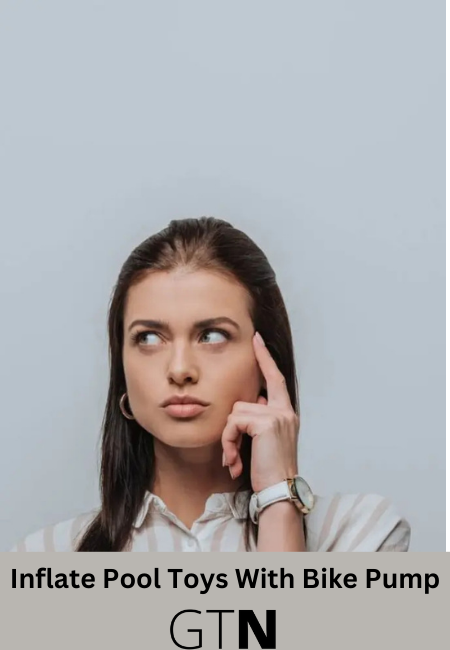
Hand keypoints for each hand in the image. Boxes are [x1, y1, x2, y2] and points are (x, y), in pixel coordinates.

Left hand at [221, 331, 299, 492]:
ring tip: (235, 461)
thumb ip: (260, 421)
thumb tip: (249, 407)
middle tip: (231, 455)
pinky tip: (234, 461)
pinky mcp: (267, 423)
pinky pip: (234, 423)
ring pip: (235, 413)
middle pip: (245, 401)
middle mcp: (285, 411)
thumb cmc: (269, 472)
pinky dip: (229, 442)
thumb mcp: (266, 442)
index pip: (275, 379)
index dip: (264, 358)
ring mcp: (277, 415)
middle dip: (231, 430)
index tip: (256, 339)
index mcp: (286, 414)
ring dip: (229, 439)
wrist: (278, 491)